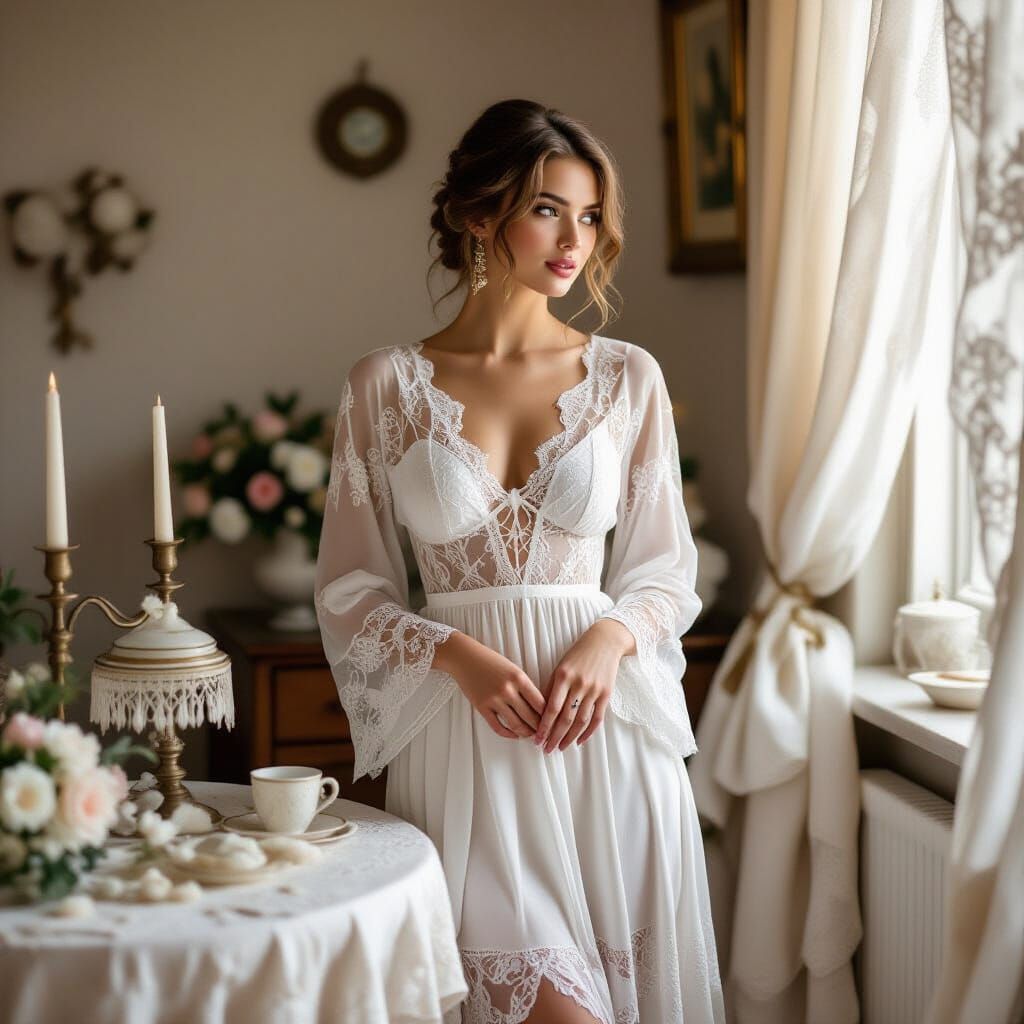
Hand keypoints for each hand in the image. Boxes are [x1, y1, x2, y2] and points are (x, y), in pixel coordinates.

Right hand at [434, 631, 545, 739]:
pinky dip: (508, 734)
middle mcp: (508, 690)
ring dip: (526, 733)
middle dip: (539, 728)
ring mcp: (494, 700)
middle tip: (544, 733)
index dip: (548, 715)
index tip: (552, 721)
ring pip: (516, 725)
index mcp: (519, 678)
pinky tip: (514, 734)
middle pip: (530, 716)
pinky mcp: (482, 708)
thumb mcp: (513, 669)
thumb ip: (525, 686)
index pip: (540, 703)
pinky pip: (498, 727)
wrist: (465, 658)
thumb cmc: (490, 661)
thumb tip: (538, 707)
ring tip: (531, 735)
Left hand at [534, 619, 632, 752]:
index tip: (536, 739)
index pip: (552, 708)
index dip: (544, 726)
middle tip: (546, 749)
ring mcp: (594, 690)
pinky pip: (597, 718)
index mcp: (564, 676)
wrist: (605, 641)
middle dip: (554, 736)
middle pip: (565, 718)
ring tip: (560, 747)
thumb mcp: (560, 667)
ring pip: (580, 721)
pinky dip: (588, 732)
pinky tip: (579, 741)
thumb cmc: (578, 654)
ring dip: (569, 738)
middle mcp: (579, 684)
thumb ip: (551, 688)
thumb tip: (541, 712)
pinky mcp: (606, 694)